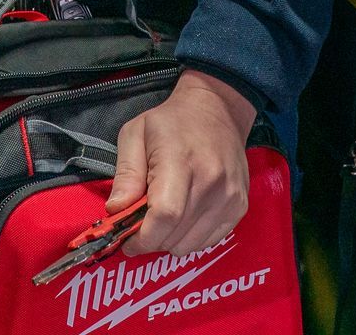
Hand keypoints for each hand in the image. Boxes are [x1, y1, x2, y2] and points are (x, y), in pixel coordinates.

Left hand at [107, 70, 254, 257]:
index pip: (164, 215)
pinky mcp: (239, 206)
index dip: (142, 237)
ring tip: (162, 218)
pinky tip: (183, 217)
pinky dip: (190, 238)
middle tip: (140, 226)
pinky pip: (209, 241)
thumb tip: (116, 211)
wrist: (218, 109)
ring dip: (170, 240)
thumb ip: (126, 174)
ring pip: (191, 245)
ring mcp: (229, 197)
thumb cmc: (171, 121)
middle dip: (151, 240)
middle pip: (175, 236)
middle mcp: (211, 183)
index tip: (127, 242)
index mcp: (180, 161)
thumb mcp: (135, 134)